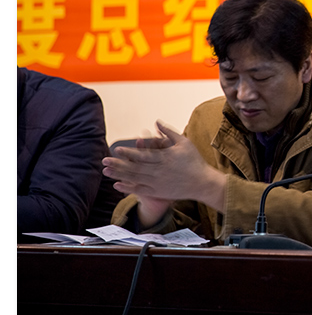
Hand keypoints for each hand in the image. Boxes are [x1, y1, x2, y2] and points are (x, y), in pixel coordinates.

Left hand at [103, 121, 226, 223]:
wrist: (203, 183)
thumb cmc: (195, 161)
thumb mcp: (184, 143)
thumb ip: (168, 132)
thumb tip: (156, 122)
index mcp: (165, 158)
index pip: (143, 155)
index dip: (129, 153)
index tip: (117, 150)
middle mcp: (159, 171)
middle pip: (135, 167)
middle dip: (118, 164)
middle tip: (104, 160)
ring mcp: (158, 183)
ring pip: (134, 178)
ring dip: (119, 174)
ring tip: (106, 171)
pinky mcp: (159, 192)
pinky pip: (140, 190)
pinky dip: (128, 187)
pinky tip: (117, 184)